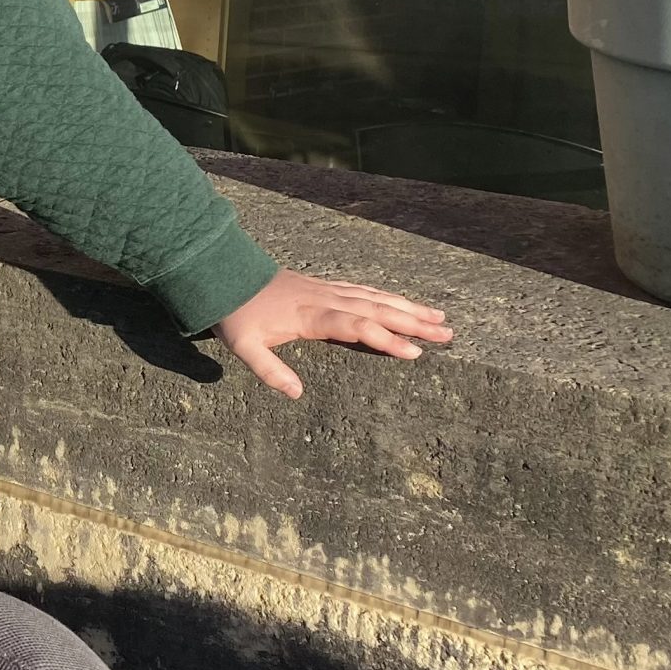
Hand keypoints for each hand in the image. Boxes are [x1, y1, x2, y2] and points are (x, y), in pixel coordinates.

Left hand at [213, 271, 451, 399]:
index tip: (414, 352)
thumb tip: (297, 394)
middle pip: (376, 309)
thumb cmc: (235, 314)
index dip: (386, 338)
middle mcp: (325, 299)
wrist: (223, 275)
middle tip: (447, 334)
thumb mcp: (243, 347)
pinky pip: (362, 290)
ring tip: (439, 318)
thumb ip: (269, 370)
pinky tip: (401, 301)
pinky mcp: (323, 286)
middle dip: (413, 322)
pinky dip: (386, 296)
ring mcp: (326, 290)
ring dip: (407, 307)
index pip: (357, 326)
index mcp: (310, 316)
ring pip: (374, 297)